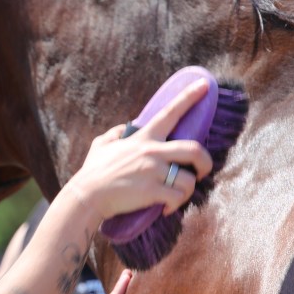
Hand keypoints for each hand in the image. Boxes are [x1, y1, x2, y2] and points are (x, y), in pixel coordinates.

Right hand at [67, 80, 213, 219]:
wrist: (87, 196)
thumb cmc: (93, 172)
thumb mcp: (101, 145)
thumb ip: (116, 133)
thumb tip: (125, 128)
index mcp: (143, 138)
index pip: (170, 113)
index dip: (189, 97)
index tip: (205, 84)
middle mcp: (152, 152)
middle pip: (195, 150)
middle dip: (206, 162)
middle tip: (202, 172)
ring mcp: (154, 172)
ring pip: (189, 180)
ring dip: (187, 191)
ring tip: (176, 197)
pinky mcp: (153, 192)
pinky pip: (177, 198)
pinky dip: (175, 206)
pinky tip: (166, 208)